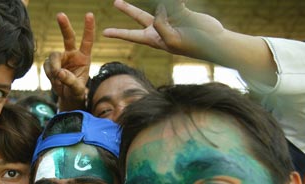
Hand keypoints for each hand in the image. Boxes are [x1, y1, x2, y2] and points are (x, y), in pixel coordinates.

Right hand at [44, 12, 94, 110]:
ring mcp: (61, 57)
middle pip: (68, 37)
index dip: (88, 28)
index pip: (87, 41)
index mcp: (84, 58)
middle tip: (60, 15)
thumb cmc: (76, 91)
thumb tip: (60, 73)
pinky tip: (55, 81)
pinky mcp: (51, 63)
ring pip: (53, 56)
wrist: (67, 96)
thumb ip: (70, 81)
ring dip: (54, 69)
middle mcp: (72, 54)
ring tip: (58, 80)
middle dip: (64, 26)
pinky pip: (47, 65)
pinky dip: (49, 74)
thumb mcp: (77, 89)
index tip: (89, 14)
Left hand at [103, 0, 224, 59]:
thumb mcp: (171, 39)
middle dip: (127, 9)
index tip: (105, 33)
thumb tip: (158, 7)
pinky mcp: (180, 10)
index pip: (132, 36)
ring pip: (156, 4)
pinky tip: (182, 2)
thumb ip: (160, 24)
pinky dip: (176, 1)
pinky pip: (173, 1)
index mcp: (154, 39)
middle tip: (116, 2)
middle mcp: (159, 28)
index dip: (118, 33)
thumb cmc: (192, 45)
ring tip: (139, 2)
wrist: (212, 40)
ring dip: (155, 2)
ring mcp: (169, 18)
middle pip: (138, 16)